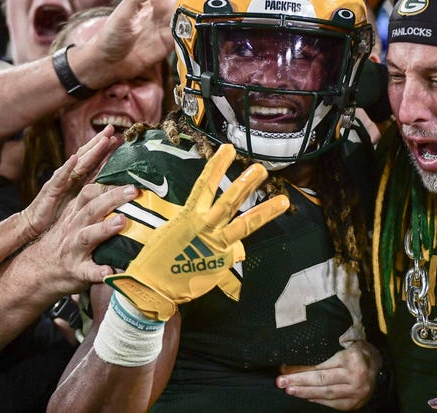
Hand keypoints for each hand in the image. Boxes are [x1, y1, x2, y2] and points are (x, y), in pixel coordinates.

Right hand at [21, 125, 117, 240]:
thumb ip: (93, 194)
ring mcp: (59, 181)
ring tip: (102, 139)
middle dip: (99, 142)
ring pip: (77, 163)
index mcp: (77, 179)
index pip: (92, 160)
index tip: (117, 137)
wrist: (32, 225)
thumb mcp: (79, 203)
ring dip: (90, 151)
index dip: (104, 148)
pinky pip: (58, 178)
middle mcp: (69, 176)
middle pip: (86, 156)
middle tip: (111, 128)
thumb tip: (113, 190)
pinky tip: (72, 159)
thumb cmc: (57, 215)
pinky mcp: (50, 191)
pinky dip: (66, 168)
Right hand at [23, 181, 138, 294]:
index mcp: (76, 214)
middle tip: (133, 190)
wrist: (37, 271)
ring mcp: (74, 249)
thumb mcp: (74, 219)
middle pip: (92, 209)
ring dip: (104, 228)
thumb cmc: (65, 241)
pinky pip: (87, 272)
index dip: (108, 184)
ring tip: (121, 222)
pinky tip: (110, 272)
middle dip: (113, 198)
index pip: (90, 193)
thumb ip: (94, 205)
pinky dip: (98, 272)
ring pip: (88, 236)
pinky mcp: (76, 271)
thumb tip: (123, 189)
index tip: (129, 178)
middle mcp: (74, 228)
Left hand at [84, 0, 204, 87]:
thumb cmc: (110, 35)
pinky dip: (199, 26)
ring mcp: (170, 25)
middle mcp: (164, 9)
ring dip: (206, 2)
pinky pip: (188, 31)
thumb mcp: (121, 14)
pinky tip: (211, 20)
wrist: (109, 63)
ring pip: (192, 10)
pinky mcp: (172, 42)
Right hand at [104, 144, 289, 319]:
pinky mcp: (223, 262)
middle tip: (261, 169)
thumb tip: (206, 222)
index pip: (205, 185)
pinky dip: (236, 249)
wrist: (153, 287)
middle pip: (229, 201)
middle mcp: (205, 227)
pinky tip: (234, 252)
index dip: (217, 166)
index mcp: (189, 216)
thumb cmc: (158, 258)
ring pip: (244, 225)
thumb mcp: (173, 233)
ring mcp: (217, 245)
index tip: (228, 149)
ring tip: (284, 201)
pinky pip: (234, 252)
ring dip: (265, 212)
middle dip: (246, 184)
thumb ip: (195, 225)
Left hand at [276, 341, 380, 410]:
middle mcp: (355, 377)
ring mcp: (356, 393)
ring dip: (304, 392)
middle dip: (298, 381)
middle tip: (280, 382)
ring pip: (325, 394)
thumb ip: (324, 350)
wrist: (378, 365)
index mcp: (351, 359)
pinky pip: (332, 404)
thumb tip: (296, 358)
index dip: (301, 368)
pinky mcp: (354, 404)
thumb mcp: (344, 343)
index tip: (284, 369)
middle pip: (321, 380)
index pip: (321, 366)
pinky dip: (316, 400)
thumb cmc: (356, 350)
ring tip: (289, 390)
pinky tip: (305, 396)